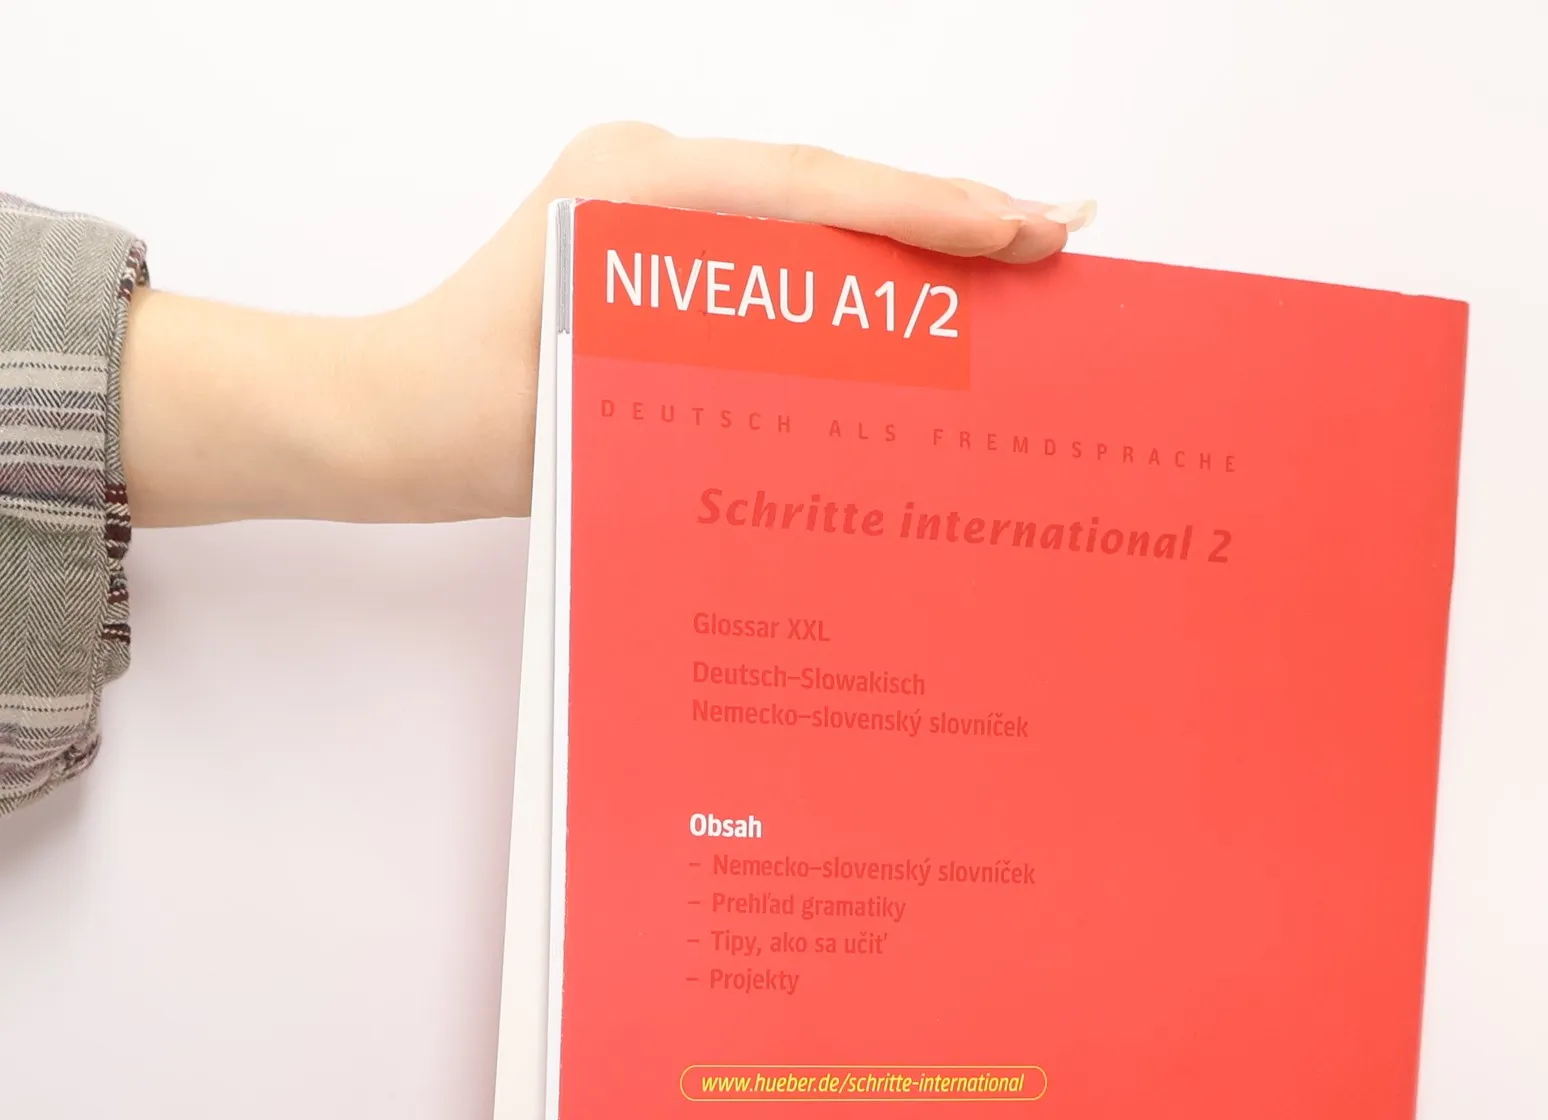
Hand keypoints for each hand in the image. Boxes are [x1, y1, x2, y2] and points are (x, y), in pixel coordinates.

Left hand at [122, 125, 1093, 525]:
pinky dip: (852, 255)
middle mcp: (649, 170)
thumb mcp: (617, 405)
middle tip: (1056, 231)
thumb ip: (733, 375)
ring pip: (814, 203)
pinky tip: (914, 285)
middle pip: (834, 185)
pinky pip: (777, 230)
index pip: (821, 196)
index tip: (1025, 227)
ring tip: (1011, 252)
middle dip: (949, 209)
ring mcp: (648, 191)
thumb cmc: (480, 422)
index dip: (935, 214)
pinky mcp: (651, 226)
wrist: (391, 416)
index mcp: (641, 195)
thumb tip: (878, 375)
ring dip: (910, 229)